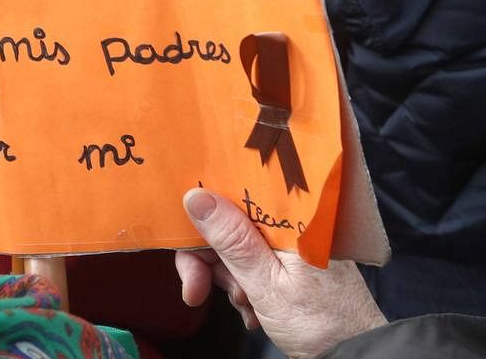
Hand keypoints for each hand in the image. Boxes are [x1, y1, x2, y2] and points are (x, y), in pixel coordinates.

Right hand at [176, 188, 385, 358]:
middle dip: (208, 260)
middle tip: (196, 292)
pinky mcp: (289, 263)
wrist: (356, 356)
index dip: (202, 218)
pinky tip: (253, 310)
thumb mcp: (266, 283)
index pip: (233, 196)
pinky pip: (251, 264)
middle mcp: (289, 223)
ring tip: (245, 306)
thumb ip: (231, 240)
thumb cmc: (321, 323)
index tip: (184, 246)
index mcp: (290, 216)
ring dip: (227, 279)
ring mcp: (288, 244)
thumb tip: (197, 196)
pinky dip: (243, 287)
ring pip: (235, 248)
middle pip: (228, 223)